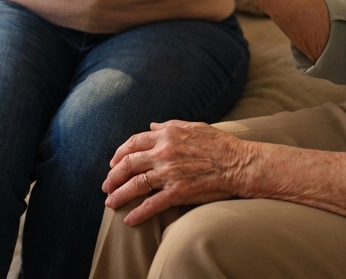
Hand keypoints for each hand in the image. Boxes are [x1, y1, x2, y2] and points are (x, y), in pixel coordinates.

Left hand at [102, 120, 251, 225]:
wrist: (239, 164)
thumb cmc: (219, 144)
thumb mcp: (193, 127)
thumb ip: (170, 126)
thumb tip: (152, 126)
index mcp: (167, 135)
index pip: (134, 143)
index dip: (119, 154)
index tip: (113, 164)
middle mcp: (163, 153)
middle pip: (128, 164)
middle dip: (113, 176)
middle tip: (106, 186)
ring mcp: (169, 174)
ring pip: (135, 185)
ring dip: (119, 195)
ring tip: (111, 203)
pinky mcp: (178, 192)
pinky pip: (151, 205)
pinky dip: (138, 213)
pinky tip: (129, 220)